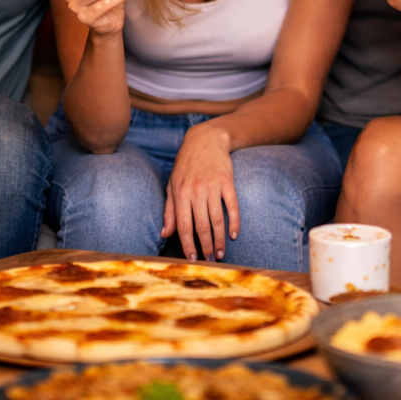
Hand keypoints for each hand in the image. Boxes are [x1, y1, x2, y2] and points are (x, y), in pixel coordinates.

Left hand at [162, 124, 240, 261]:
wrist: (205, 139)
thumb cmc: (186, 165)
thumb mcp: (172, 184)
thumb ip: (169, 210)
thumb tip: (165, 234)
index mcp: (180, 193)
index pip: (184, 225)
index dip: (188, 244)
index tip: (192, 258)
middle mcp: (196, 190)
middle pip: (202, 226)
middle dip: (205, 246)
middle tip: (209, 260)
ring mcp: (213, 186)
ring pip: (217, 219)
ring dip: (219, 240)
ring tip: (220, 253)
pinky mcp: (228, 181)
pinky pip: (232, 206)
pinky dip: (234, 222)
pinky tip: (234, 235)